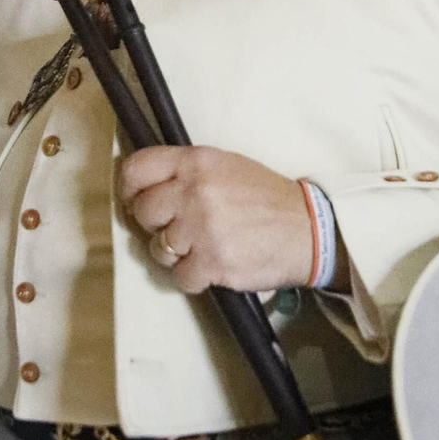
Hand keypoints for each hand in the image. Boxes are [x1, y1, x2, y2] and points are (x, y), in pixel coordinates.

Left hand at [117, 145, 314, 293]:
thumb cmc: (267, 199)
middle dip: (155, 225)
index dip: (129, 189)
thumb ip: (187, 171)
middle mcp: (195, 191)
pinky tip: (213, 266)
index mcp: (197, 162)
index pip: (136, 169)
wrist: (309, 229)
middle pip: (142, 212)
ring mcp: (202, 227)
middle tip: (178, 229)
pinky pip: (180, 278)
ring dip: (176, 255)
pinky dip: (194, 278)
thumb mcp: (227, 166)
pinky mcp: (213, 262)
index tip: (135, 200)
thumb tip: (146, 186)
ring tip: (202, 248)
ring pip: (158, 249)